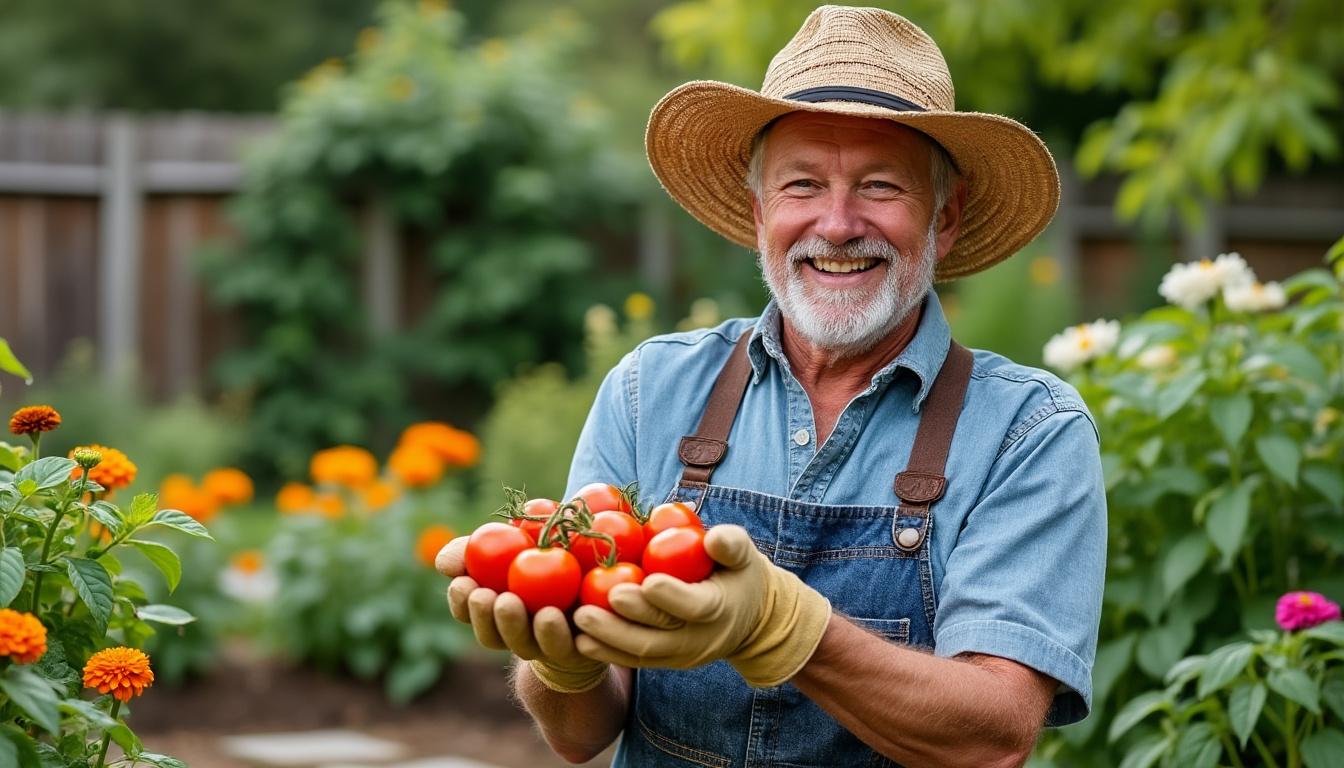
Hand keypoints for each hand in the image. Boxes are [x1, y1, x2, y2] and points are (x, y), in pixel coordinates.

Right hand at [437, 537, 607, 692]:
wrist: (598, 587)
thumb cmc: (548, 557)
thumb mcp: (514, 544)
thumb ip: (479, 549)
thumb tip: (443, 562)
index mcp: (496, 609)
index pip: (467, 611)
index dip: (460, 602)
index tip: (462, 583)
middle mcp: (517, 633)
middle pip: (492, 635)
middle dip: (485, 616)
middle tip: (485, 596)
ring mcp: (547, 645)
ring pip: (525, 644)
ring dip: (515, 626)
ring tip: (512, 602)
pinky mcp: (579, 650)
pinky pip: (565, 647)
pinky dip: (554, 633)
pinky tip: (550, 614)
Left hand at [572, 524, 830, 687]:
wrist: (747, 617)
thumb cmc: (738, 573)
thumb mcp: (744, 554)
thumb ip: (731, 545)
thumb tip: (713, 537)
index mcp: (720, 610)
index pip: (696, 607)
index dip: (672, 597)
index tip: (647, 582)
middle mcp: (699, 639)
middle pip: (660, 635)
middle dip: (626, 621)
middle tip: (597, 602)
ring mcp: (680, 655)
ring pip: (641, 652)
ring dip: (608, 639)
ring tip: (579, 620)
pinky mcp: (663, 661)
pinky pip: (633, 660)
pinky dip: (607, 652)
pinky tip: (580, 640)